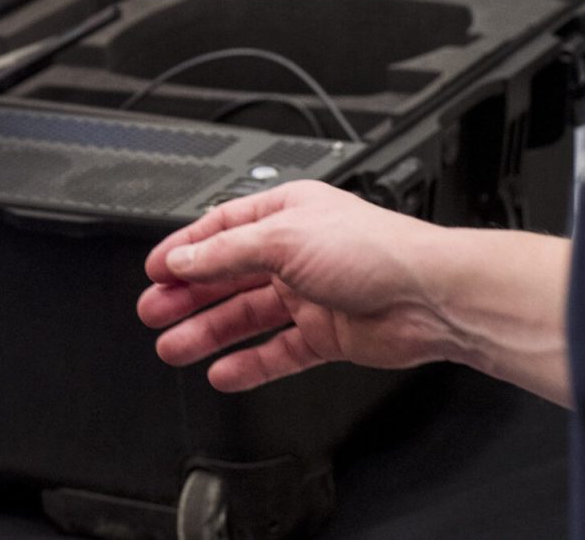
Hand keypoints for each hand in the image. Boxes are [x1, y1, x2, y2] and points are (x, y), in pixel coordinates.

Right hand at [137, 181, 460, 391]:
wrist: (431, 298)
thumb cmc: (377, 250)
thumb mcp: (283, 238)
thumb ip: (226, 253)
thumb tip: (182, 260)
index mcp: (286, 214)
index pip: (220, 231)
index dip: (184, 251)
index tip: (154, 271)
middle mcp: (295, 252)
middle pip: (227, 275)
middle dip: (187, 295)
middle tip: (153, 312)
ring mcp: (310, 295)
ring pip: (246, 316)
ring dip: (208, 331)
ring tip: (174, 346)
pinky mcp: (325, 335)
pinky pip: (276, 351)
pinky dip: (249, 363)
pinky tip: (223, 371)